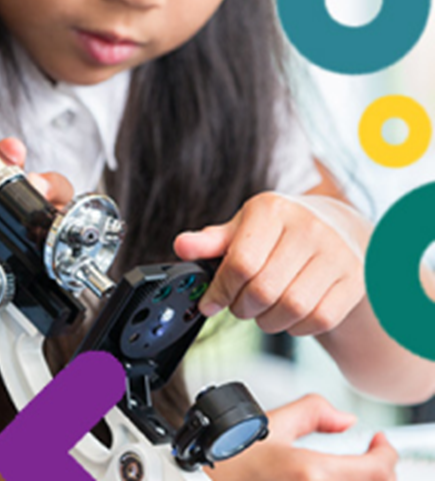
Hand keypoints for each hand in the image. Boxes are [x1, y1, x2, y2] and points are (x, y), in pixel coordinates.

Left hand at [0, 138, 72, 383]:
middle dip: (47, 190)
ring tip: (48, 225)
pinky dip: (57, 272)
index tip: (13, 154)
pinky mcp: (25, 297)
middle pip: (36, 203)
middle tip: (39, 190)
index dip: (12, 164)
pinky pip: (49, 281)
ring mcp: (13, 266)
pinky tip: (49, 266)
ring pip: (49, 238)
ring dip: (56, 228)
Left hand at [174, 193, 366, 335]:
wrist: (337, 227)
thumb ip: (210, 241)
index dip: (221, 290)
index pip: (241, 263)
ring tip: (261, 312)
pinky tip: (288, 316)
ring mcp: (336, 253)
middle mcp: (309, 227)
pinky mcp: (355, 279)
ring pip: (292, 308)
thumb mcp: (242, 228)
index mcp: (272, 210)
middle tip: (238, 307)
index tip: (210, 303)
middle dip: (242, 307)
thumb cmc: (280, 230)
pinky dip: (297, 327)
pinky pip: (320, 319)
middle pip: (264, 289)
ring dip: (268, 321)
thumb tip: (181, 247)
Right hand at [206, 394, 396, 480]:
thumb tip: (345, 418)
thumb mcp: (271, 424)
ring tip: (354, 467)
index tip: (380, 442)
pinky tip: (334, 476)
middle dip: (380, 469)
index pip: (376, 470)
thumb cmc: (230, 455)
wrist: (202, 473)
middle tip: (371, 454)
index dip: (387, 453)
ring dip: (364, 480)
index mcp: (310, 472)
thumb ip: (313, 412)